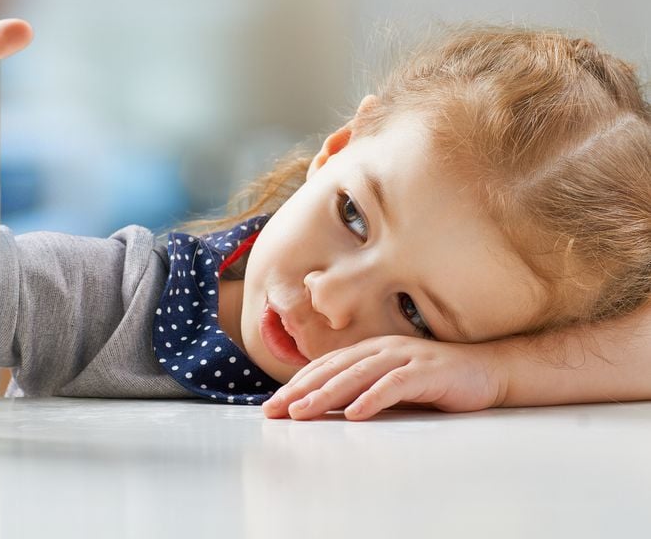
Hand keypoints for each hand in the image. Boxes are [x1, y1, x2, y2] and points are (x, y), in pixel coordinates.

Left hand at [262, 335, 507, 420]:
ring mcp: (405, 356)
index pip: (325, 366)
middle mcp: (383, 348)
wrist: (488, 371)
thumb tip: (323, 409)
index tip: (272, 404)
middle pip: (334, 369)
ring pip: (357, 375)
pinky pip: (395, 384)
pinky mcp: (427, 370)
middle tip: (275, 410)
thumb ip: (362, 391)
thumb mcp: (391, 387)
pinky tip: (355, 413)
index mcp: (370, 350)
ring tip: (303, 412)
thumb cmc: (436, 382)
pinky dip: (373, 398)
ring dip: (326, 394)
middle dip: (301, 390)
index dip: (297, 384)